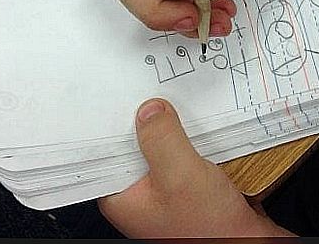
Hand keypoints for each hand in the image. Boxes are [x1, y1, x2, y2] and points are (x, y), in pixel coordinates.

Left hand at [98, 98, 294, 237]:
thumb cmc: (211, 232)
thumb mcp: (180, 175)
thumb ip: (161, 139)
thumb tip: (149, 109)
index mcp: (123, 197)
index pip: (108, 149)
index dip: (115, 120)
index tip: (122, 93)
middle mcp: (140, 195)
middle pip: (136, 145)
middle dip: (147, 120)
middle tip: (153, 89)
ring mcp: (166, 192)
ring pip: (162, 148)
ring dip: (173, 129)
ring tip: (178, 103)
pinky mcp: (190, 189)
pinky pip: (185, 155)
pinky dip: (193, 141)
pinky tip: (200, 127)